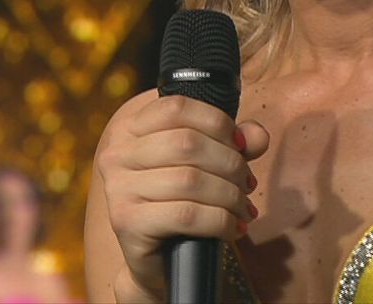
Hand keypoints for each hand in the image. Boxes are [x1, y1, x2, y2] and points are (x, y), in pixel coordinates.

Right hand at [94, 94, 268, 300]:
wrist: (160, 264)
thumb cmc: (183, 205)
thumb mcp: (208, 167)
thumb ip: (232, 144)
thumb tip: (256, 136)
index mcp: (129, 130)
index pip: (175, 107)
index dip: (216, 122)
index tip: (240, 145)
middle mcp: (116, 155)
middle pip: (187, 142)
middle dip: (230, 163)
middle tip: (247, 184)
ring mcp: (117, 189)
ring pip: (190, 179)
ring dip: (229, 195)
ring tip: (243, 208)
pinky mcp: (127, 222)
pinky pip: (187, 215)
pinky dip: (220, 221)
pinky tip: (232, 229)